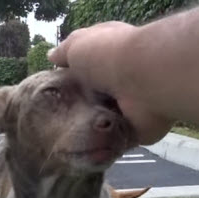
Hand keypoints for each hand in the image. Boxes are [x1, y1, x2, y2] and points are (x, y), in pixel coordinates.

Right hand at [49, 22, 172, 144]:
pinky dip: (100, 147)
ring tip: (64, 136)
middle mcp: (123, 79)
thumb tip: (53, 56)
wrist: (145, 82)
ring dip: (88, 128)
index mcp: (112, 54)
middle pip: (95, 95)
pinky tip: (82, 149)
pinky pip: (113, 143)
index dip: (73, 74)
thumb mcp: (78, 46)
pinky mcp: (136, 130)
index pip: (90, 65)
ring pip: (103, 121)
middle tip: (56, 117)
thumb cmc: (109, 58)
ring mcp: (131, 106)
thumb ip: (65, 52)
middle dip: (78, 105)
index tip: (56, 88)